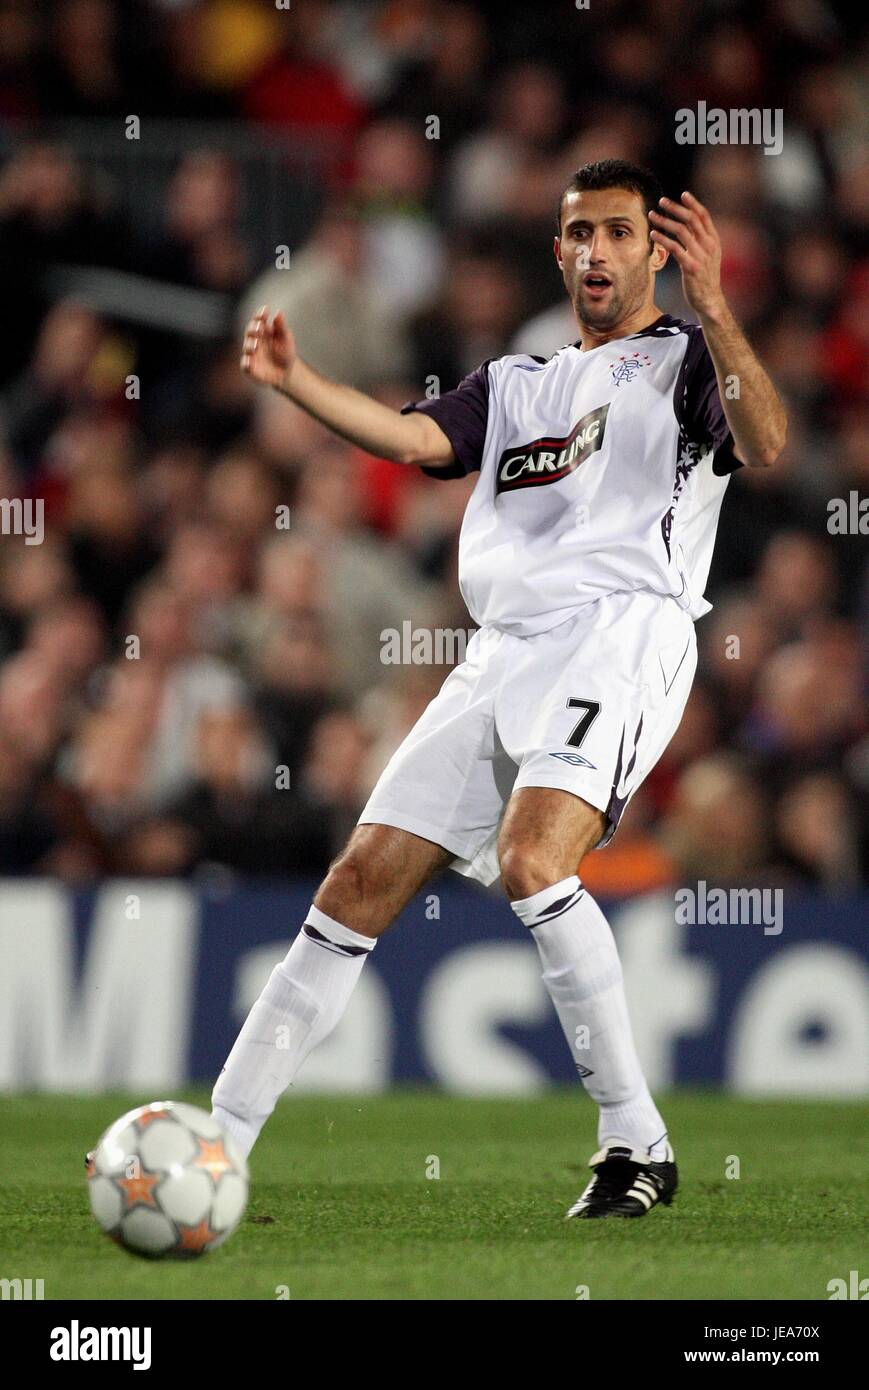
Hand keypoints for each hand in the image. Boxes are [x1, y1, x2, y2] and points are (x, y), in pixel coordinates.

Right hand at [240, 305, 295, 389]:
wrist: (287, 372)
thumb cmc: (285, 352)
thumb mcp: (286, 339)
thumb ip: (281, 327)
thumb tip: (278, 312)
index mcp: (263, 330)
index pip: (258, 320)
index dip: (260, 315)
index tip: (265, 310)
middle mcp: (255, 340)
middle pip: (250, 331)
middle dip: (253, 329)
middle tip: (259, 328)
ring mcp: (252, 354)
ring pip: (247, 347)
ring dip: (250, 345)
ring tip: (256, 346)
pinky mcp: (251, 368)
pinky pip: (246, 366)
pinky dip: (246, 364)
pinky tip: (249, 361)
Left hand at [649, 192, 724, 318]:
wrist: (710, 299)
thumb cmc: (705, 277)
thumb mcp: (708, 255)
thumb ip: (700, 240)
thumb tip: (687, 226)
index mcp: (714, 240)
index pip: (704, 216)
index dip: (693, 203)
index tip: (682, 194)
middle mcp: (708, 245)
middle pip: (691, 219)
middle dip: (675, 208)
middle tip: (661, 201)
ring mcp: (700, 255)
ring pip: (681, 231)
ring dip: (664, 221)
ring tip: (652, 216)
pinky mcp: (690, 266)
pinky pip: (674, 248)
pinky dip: (662, 238)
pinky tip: (653, 234)